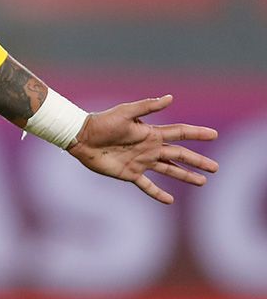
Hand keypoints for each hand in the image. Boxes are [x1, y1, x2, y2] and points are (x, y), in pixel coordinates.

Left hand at [67, 94, 217, 203]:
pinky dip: (158, 193)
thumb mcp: (126, 112)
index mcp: (150, 133)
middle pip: (179, 155)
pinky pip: (147, 186)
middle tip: (215, 168)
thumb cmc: (102, 122)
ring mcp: (141, 162)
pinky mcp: (130, 174)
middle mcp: (149, 148)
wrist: (82, 137)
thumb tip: (170, 97)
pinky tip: (169, 200)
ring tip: (202, 182)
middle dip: (197, 161)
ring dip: (186, 176)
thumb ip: (148, 106)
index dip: (196, 133)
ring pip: (169, 170)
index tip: (213, 134)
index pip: (179, 133)